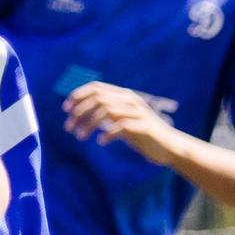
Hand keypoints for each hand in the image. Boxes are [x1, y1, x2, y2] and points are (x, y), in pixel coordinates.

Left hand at [63, 80, 179, 163]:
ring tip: (79, 136)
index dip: (78, 95)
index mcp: (124, 96)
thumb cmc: (141, 134)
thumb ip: (106, 112)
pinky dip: (107, 134)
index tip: (65, 109)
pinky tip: (100, 142)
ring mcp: (137, 113)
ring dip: (88, 124)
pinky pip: (121, 127)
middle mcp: (130, 101)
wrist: (169, 146)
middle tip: (68, 127)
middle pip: (98, 98)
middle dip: (79, 112)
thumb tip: (80, 112)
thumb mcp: (122, 119)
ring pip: (106, 111)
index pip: (96, 87)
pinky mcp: (143, 128)